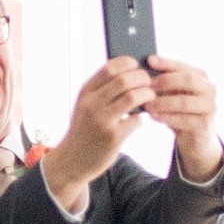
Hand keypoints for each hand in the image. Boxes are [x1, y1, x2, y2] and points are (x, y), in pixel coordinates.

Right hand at [42, 57, 152, 214]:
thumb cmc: (84, 129)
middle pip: (124, 80)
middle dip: (142, 78)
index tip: (137, 65)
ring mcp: (102, 120)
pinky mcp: (113, 137)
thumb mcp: (85, 105)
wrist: (72, 160)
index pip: (109, 68)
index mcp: (86, 93)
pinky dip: (141, 118)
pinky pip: (136, 120)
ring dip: (147, 94)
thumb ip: (101, 90)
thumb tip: (129, 73)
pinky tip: (139, 119)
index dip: (127, 63)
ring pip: (132, 97)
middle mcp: (92, 104)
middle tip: (150, 82)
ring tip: (150, 97)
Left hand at [143, 58, 222, 183]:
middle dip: (165, 82)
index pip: (183, 65)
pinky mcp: (205, 124)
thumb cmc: (180, 110)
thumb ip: (164, 81)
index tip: (149, 61)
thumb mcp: (173, 93)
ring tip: (147, 105)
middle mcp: (210, 89)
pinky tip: (154, 117)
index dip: (166, 62)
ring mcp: (210, 107)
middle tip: (146, 86)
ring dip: (163, 103)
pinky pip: (184, 120)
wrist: (195, 136)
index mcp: (201, 76)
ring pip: (184, 102)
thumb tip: (144, 68)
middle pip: (188, 80)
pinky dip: (167, 118)